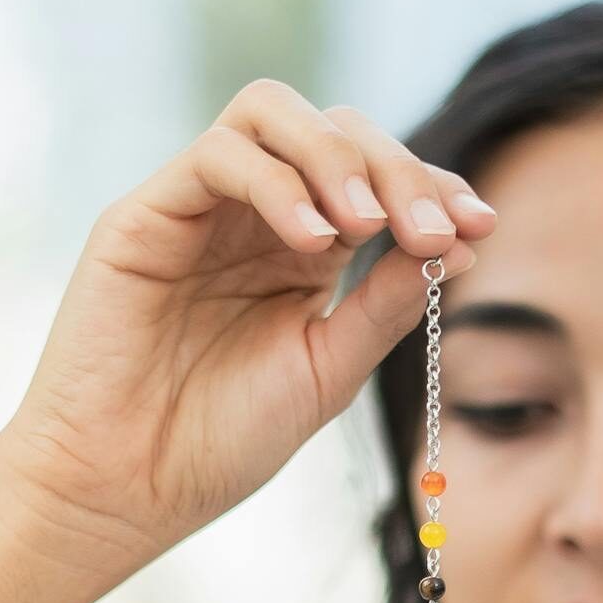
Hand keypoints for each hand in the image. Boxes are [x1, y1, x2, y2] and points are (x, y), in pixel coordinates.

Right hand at [0, 77, 497, 577]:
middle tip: (431, 226)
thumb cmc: (219, 442)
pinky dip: (275, 182)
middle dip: (396, 166)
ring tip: (367, 224)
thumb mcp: (328, 370)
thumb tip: (464, 244)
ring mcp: (198, 208)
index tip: (478, 224)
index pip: (374, 177)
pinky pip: (216, 156)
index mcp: (301, 252)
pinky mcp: (144, 215)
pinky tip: (312, 241)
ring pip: (271, 113)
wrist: (125, 490)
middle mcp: (252, 216)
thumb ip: (384, 304)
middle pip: (334, 129)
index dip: (431, 185)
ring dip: (335, 155)